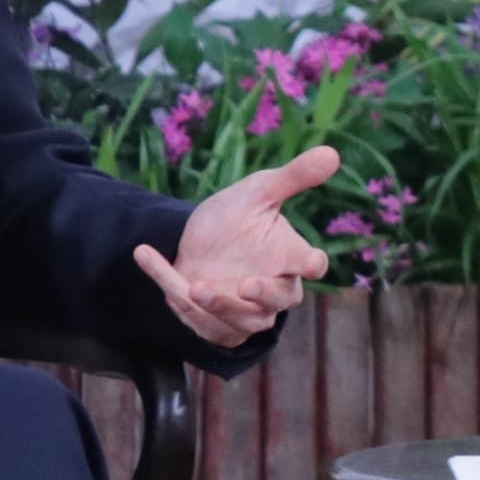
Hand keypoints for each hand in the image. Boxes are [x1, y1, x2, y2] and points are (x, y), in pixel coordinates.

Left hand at [140, 146, 339, 346]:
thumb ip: (294, 176)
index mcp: (290, 258)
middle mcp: (272, 290)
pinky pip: (197, 320)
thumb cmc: (237, 216)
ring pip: (239, 321)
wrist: (196, 240)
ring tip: (191, 286)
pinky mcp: (216, 326)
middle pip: (277, 302)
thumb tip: (332, 152)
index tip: (311, 262)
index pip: (310, 264)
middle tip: (246, 284)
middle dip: (261, 296)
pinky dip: (170, 289)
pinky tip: (147, 255)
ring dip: (215, 305)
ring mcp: (245, 313)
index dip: (312, 264)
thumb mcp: (259, 191)